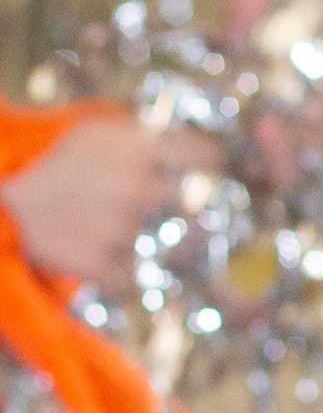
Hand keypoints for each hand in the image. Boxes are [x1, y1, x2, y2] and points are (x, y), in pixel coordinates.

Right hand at [3, 116, 220, 290]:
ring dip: (139, 242)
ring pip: (157, 245)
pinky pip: (132, 279)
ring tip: (102, 228)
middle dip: (173, 212)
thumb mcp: (98, 133)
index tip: (209, 173)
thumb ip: (145, 141)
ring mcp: (123, 229)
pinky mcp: (104, 265)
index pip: (206, 157)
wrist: (6, 199)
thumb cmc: (53, 161)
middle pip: (189, 208)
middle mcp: (140, 189)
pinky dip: (118, 274)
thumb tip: (190, 150)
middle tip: (147, 211)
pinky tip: (99, 256)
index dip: (211, 166)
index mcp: (142, 150)